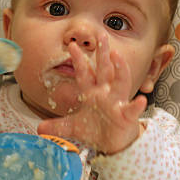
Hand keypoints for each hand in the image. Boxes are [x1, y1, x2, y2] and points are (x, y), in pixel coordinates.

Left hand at [37, 35, 145, 153]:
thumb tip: (39, 128)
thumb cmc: (96, 130)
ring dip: (120, 69)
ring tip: (117, 56)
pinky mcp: (126, 117)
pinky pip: (132, 110)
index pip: (84, 73)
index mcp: (92, 93)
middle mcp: (106, 94)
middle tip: (102, 35)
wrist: (112, 144)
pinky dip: (137, 106)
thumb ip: (56, 126)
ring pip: (121, 83)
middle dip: (103, 53)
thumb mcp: (72, 127)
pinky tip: (141, 101)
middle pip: (104, 70)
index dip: (78, 60)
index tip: (72, 46)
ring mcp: (117, 103)